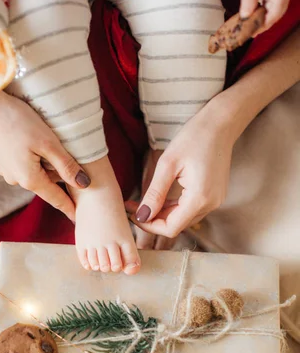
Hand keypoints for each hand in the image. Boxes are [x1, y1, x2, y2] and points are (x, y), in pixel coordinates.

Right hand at [0, 91, 90, 220]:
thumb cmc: (17, 120)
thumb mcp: (48, 142)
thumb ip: (66, 165)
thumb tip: (84, 184)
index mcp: (29, 179)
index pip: (56, 199)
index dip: (69, 208)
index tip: (79, 219)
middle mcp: (15, 179)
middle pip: (46, 184)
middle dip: (60, 180)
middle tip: (77, 172)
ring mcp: (5, 169)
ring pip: (34, 173)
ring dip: (46, 166)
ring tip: (55, 150)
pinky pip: (23, 164)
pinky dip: (33, 158)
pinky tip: (34, 142)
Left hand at [126, 102, 233, 237]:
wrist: (220, 124)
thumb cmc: (194, 137)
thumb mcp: (168, 164)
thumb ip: (155, 194)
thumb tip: (142, 216)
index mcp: (200, 198)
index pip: (171, 228)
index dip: (149, 226)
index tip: (132, 215)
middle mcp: (210, 204)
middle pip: (176, 225)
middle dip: (153, 219)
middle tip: (132, 207)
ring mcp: (214, 201)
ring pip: (182, 219)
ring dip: (162, 214)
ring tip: (142, 202)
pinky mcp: (213, 196)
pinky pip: (190, 209)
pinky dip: (173, 207)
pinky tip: (159, 198)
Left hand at [240, 0, 291, 33]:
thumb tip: (245, 17)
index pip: (277, 10)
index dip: (267, 22)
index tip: (255, 31)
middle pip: (277, 12)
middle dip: (265, 23)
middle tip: (252, 33)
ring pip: (274, 11)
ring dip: (263, 20)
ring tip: (251, 28)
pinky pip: (271, 7)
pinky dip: (263, 14)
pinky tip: (254, 18)